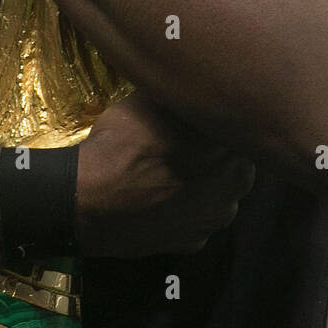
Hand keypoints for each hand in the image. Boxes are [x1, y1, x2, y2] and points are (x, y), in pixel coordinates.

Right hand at [75, 94, 255, 257]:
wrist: (88, 200)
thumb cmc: (123, 144)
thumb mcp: (150, 99)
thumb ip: (180, 97)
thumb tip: (188, 83)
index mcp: (231, 145)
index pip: (239, 127)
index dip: (218, 122)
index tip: (200, 118)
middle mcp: (235, 183)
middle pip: (235, 162)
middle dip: (217, 154)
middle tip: (185, 145)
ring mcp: (216, 219)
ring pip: (220, 195)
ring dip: (205, 185)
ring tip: (171, 174)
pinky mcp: (194, 244)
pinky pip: (198, 220)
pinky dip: (185, 212)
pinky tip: (162, 201)